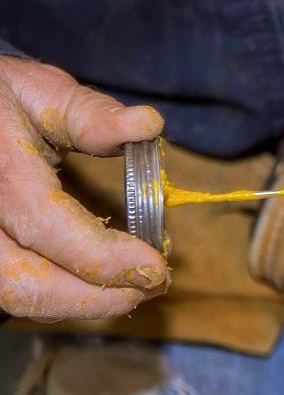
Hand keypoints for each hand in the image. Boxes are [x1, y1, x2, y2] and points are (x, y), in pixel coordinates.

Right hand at [0, 55, 168, 320]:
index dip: (102, 256)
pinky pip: (8, 288)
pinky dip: (53, 295)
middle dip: (91, 298)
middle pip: (18, 281)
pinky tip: (93, 284)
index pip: (44, 223)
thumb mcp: (40, 91)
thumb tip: (146, 124)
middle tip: (148, 288)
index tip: (156, 269)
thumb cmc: (0, 100)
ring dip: (74, 303)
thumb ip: (90, 114)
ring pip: (9, 294)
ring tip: (129, 290)